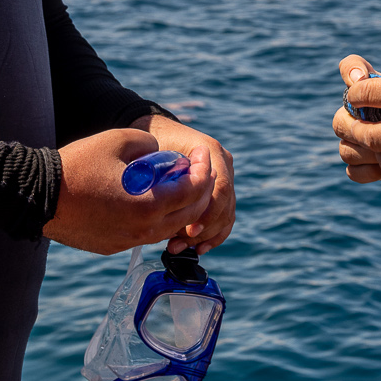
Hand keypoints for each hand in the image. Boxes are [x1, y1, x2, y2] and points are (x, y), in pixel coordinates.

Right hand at [44, 127, 211, 255]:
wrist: (38, 196)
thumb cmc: (77, 165)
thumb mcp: (118, 140)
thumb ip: (149, 144)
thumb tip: (160, 154)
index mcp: (149, 206)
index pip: (194, 192)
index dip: (204, 170)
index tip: (203, 155)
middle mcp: (143, 230)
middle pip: (188, 215)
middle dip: (199, 191)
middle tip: (197, 170)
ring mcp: (127, 242)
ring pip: (168, 228)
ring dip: (179, 207)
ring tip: (174, 184)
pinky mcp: (113, 246)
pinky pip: (146, 234)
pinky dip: (156, 218)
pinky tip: (149, 200)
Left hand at [136, 113, 235, 253]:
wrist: (160, 131)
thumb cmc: (154, 142)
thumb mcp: (156, 154)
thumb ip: (164, 178)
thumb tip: (162, 215)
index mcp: (212, 152)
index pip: (221, 188)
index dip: (207, 213)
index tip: (188, 230)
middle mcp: (224, 164)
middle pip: (226, 205)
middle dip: (203, 230)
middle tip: (178, 244)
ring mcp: (225, 176)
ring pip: (227, 214)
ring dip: (206, 236)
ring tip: (179, 247)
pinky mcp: (220, 190)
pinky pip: (225, 217)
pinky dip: (213, 235)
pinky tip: (197, 249)